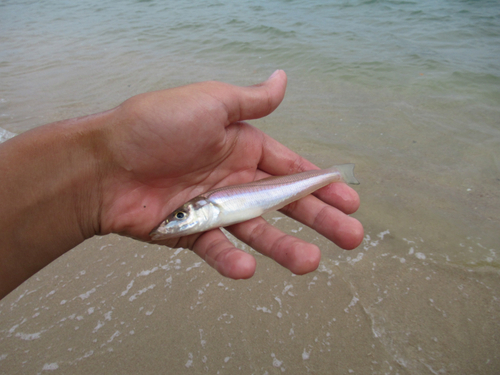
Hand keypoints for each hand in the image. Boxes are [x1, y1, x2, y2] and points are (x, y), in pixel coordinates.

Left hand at [98, 70, 362, 277]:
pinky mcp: (190, 232)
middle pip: (284, 204)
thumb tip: (283, 78)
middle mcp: (232, 178)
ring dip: (284, 248)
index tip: (349, 200)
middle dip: (318, 220)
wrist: (102, 163)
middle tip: (350, 238)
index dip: (321, 184)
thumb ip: (251, 101)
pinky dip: (230, 259)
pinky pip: (216, 248)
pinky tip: (246, 267)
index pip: (291, 169)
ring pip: (257, 231)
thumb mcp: (210, 103)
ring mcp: (213, 207)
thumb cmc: (155, 126)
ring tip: (309, 263)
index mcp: (241, 147)